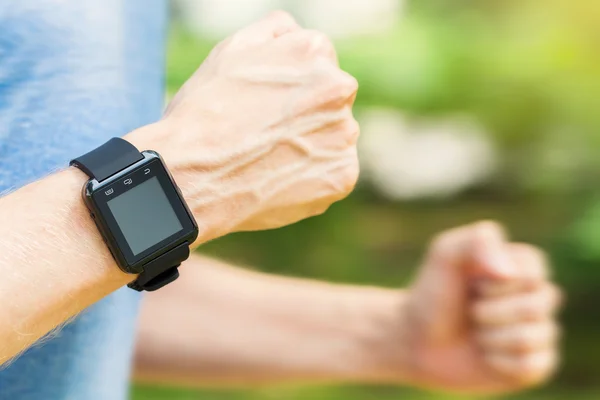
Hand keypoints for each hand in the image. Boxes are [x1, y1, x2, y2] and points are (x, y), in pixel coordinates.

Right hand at [127, 11, 358, 241]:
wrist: (194, 178)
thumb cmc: (204, 113)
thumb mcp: (230, 51)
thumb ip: (273, 32)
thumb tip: (295, 32)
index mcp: (314, 51)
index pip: (318, 63)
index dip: (290, 85)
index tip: (266, 104)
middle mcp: (339, 89)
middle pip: (330, 100)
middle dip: (305, 113)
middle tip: (265, 132)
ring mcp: (344, 135)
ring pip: (333, 137)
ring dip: (311, 145)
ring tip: (268, 158)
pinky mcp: (342, 175)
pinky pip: (333, 173)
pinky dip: (313, 178)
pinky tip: (280, 178)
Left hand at [400, 222, 561, 393]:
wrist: (416, 339)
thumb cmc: (432, 293)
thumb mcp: (445, 254)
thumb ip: (477, 241)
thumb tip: (509, 272)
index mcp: (523, 265)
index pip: (534, 273)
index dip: (497, 283)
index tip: (473, 283)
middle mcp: (537, 296)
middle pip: (536, 307)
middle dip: (489, 311)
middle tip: (470, 311)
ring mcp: (538, 332)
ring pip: (531, 338)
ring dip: (490, 337)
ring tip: (475, 332)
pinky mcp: (533, 365)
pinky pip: (530, 366)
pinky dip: (498, 362)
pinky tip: (485, 355)